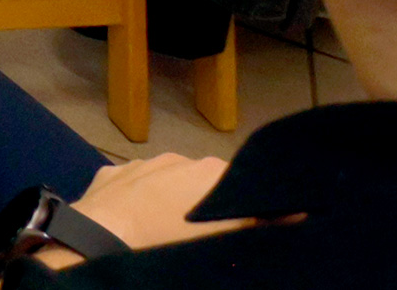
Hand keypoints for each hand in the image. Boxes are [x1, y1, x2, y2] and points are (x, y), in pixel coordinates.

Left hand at [52, 154, 238, 261]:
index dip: (241, 205)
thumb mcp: (222, 236)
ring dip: (169, 200)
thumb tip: (294, 214)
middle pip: (200, 182)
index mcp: (210, 169)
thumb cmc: (169, 238)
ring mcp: (140, 163)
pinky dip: (137, 200)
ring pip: (165, 182)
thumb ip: (256, 222)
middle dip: (204, 202)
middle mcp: (177, 158)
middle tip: (202, 233)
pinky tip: (134, 222)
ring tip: (165, 230)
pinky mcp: (110, 173)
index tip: (240, 225)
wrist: (102, 238)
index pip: (238, 183)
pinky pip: (132, 186)